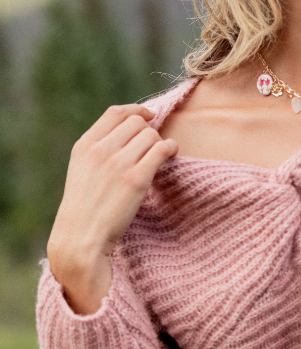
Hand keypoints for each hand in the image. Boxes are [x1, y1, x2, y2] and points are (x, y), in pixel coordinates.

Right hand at [47, 104, 177, 314]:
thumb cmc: (85, 207)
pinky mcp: (136, 179)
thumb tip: (131, 131)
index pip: (115, 113)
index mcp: (85, 145)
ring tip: (160, 156)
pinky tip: (171, 156)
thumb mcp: (82, 170)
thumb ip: (99, 149)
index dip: (136, 111)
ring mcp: (118, 163)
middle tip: (152, 147)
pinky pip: (162, 149)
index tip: (149, 116)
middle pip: (137, 123)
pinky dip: (170, 149)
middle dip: (148, 131)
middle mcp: (100, 150)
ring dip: (160, 143)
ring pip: (151, 135)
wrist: (81, 238)